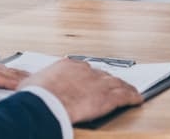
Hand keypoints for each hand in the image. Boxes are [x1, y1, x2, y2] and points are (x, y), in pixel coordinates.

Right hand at [21, 59, 142, 122]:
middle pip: (103, 75)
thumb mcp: (33, 83)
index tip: (92, 81)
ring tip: (131, 91)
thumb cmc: (36, 95)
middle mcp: (86, 72)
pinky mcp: (107, 98)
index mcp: (69, 66)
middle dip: (109, 81)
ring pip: (117, 84)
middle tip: (114, 85)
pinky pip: (124, 96)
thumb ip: (39, 82)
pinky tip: (137, 99)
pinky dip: (132, 97)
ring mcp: (98, 84)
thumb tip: (32, 85)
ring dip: (125, 87)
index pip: (85, 70)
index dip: (91, 77)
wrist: (45, 102)